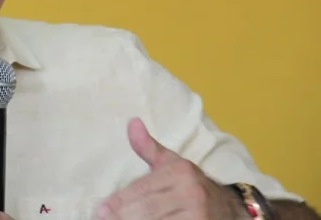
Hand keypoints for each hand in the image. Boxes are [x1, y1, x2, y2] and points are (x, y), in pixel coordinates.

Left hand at [96, 117, 247, 219]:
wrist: (232, 210)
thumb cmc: (193, 185)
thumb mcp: (173, 163)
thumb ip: (148, 147)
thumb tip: (131, 122)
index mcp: (180, 173)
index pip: (143, 189)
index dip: (120, 201)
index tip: (101, 209)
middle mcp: (191, 194)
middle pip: (148, 210)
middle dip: (123, 216)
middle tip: (102, 219)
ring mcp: (198, 216)